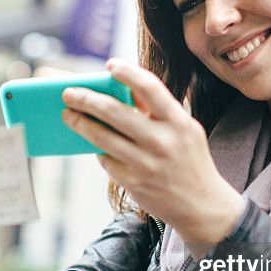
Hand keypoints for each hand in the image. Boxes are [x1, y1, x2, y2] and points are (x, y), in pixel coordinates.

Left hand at [62, 60, 243, 244]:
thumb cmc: (189, 160)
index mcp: (179, 122)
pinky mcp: (133, 182)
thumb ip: (158, 110)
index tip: (110, 65)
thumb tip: (123, 87)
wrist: (202, 206)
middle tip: (69, 93)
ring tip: (68, 115)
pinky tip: (91, 142)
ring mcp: (146, 164)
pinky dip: (97, 148)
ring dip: (80, 123)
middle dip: (87, 99)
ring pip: (102, 137)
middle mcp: (162, 142)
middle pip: (115, 112)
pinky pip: (105, 159)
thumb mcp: (184, 130)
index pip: (150, 88)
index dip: (128, 73)